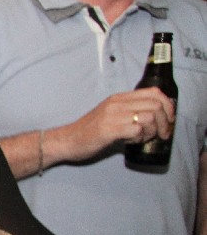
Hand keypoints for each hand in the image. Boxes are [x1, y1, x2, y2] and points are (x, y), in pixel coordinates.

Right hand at [60, 87, 174, 162]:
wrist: (66, 140)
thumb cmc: (88, 131)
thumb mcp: (109, 114)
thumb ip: (128, 111)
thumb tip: (154, 116)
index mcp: (118, 98)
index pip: (153, 92)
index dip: (167, 105)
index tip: (168, 118)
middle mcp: (117, 104)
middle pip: (156, 105)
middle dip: (165, 121)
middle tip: (161, 133)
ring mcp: (113, 116)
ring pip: (149, 117)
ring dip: (152, 131)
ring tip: (143, 138)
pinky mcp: (109, 130)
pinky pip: (137, 130)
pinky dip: (140, 138)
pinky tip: (131, 142)